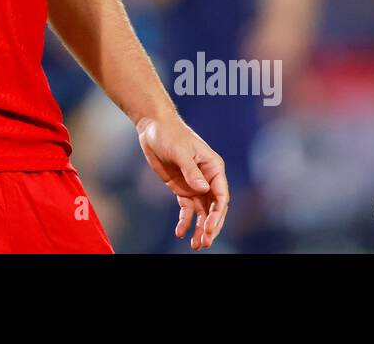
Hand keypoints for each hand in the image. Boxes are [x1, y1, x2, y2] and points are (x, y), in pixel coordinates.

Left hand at [137, 114, 228, 249]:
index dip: (217, 213)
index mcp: (214, 167)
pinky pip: (186, 209)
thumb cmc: (169, 133)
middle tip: (205, 242)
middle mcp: (207, 178)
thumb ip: (190, 170)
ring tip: (196, 245)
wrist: (152, 128)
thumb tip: (202, 190)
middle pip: (214, 207)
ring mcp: (194, 185)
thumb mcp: (179, 150)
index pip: (221, 195)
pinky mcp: (181, 188)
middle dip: (211, 226)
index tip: (209, 227)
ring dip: (200, 228)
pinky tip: (181, 232)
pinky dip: (185, 221)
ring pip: (202, 212)